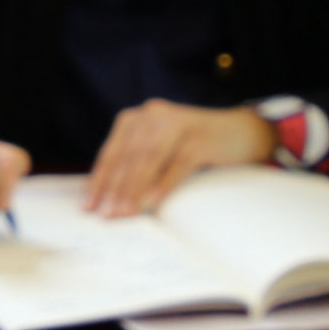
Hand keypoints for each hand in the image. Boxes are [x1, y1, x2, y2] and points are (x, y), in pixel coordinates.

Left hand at [83, 100, 275, 216]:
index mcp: (137, 118)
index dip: (100, 180)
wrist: (239, 133)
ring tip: (124, 212)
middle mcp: (154, 114)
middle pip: (128, 156)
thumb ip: (135, 165)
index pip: (112, 152)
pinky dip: (163, 185)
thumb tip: (107, 199)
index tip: (89, 206)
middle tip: (106, 215)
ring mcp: (178, 123)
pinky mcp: (200, 137)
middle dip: (114, 188)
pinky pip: (177, 164)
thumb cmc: (192, 147)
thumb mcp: (158, 150)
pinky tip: (152, 203)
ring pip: (149, 158)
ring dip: (134, 189)